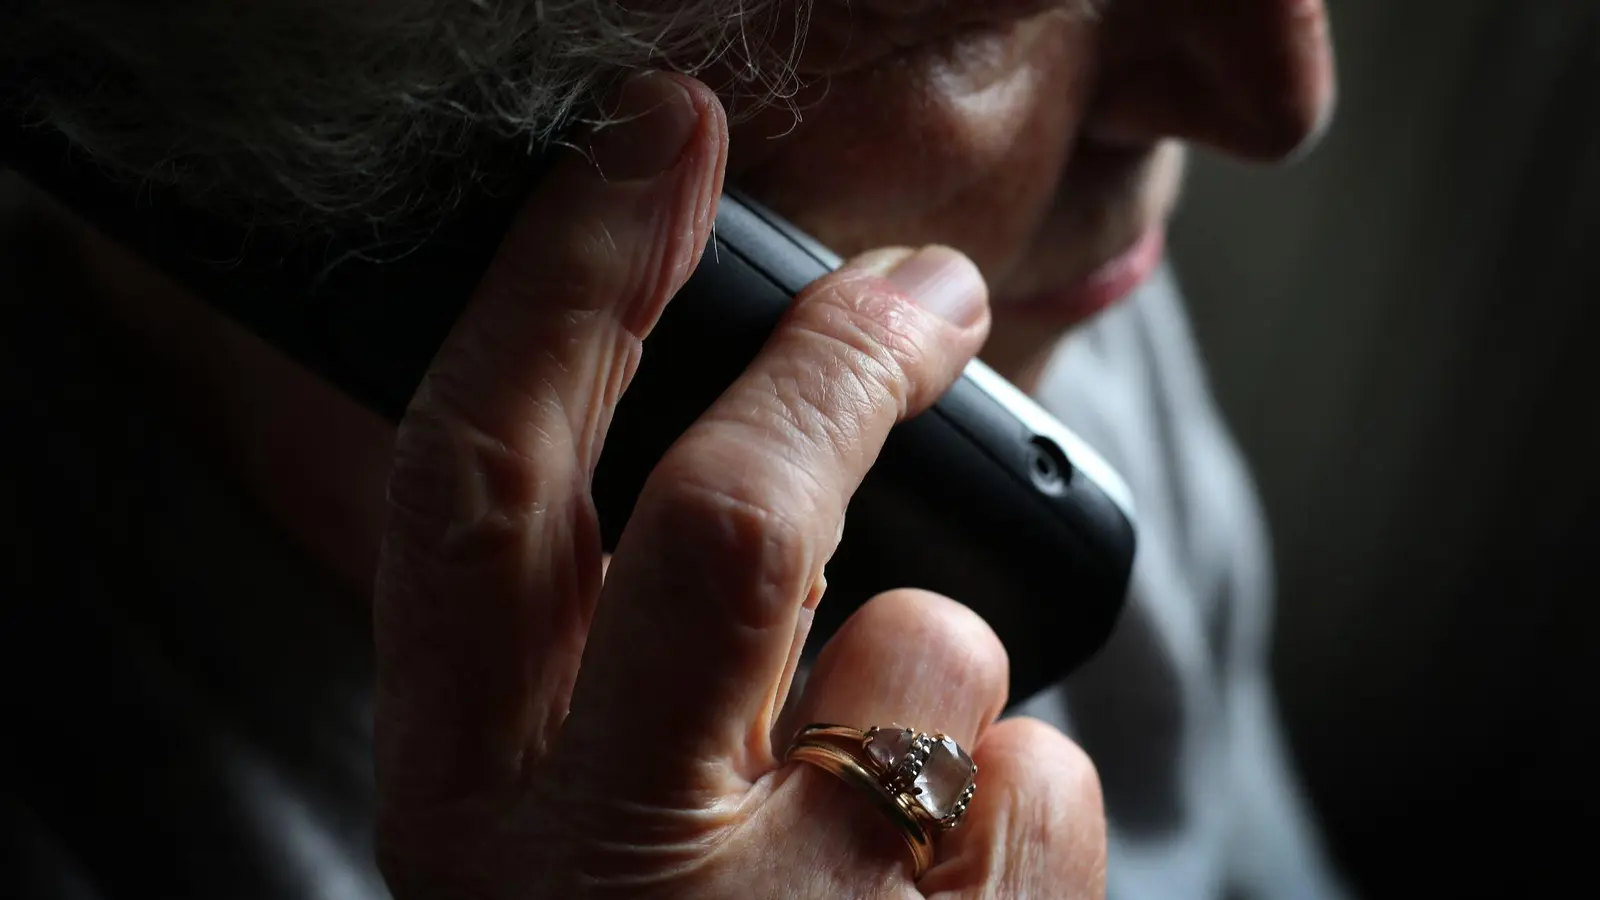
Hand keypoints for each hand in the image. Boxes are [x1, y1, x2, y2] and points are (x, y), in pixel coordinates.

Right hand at [372, 71, 1106, 898]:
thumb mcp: (568, 808)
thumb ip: (603, 647)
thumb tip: (748, 454)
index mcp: (461, 802)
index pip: (479, 485)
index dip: (564, 283)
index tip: (651, 144)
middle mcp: (585, 879)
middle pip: (721, 522)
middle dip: (832, 361)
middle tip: (926, 290)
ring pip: (929, 645)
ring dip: (939, 660)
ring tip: (887, 783)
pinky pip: (1040, 772)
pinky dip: (1023, 789)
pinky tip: (950, 887)